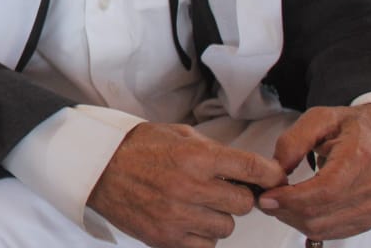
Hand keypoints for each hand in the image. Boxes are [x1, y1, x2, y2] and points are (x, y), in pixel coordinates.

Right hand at [88, 122, 287, 247]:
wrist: (96, 168)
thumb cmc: (137, 148)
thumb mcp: (176, 134)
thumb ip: (213, 150)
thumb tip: (249, 169)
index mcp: (195, 157)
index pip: (253, 169)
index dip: (270, 174)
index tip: (274, 177)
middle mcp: (190, 187)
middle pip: (245, 204)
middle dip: (237, 196)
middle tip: (220, 189)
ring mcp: (178, 217)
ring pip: (227, 227)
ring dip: (218, 217)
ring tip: (196, 204)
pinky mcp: (167, 239)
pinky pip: (205, 245)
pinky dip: (201, 235)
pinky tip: (186, 220)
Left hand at [258, 104, 370, 241]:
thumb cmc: (352, 127)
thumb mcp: (319, 118)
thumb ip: (293, 141)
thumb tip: (275, 169)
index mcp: (359, 158)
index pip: (325, 190)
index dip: (292, 198)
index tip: (266, 196)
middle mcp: (368, 189)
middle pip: (319, 214)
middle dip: (284, 209)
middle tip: (263, 196)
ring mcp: (370, 208)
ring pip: (321, 228)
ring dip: (291, 218)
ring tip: (276, 200)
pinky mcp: (366, 220)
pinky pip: (330, 232)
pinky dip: (305, 224)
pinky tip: (293, 207)